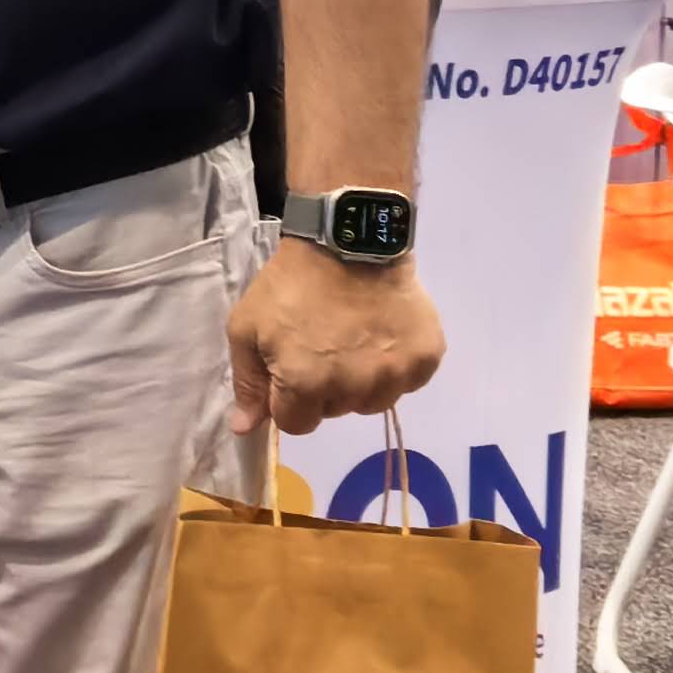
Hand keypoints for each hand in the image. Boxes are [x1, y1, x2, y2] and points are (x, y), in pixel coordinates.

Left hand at [230, 240, 444, 435]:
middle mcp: (354, 388)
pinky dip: (395, 366)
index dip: (289, 400)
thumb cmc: (290, 285)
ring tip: (355, 340)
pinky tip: (382, 336)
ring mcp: (395, 375)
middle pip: (335, 411)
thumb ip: (248, 383)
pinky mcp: (426, 358)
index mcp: (306, 384)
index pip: (297, 425)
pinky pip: (407, 382)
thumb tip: (246, 430)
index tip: (292, 371)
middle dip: (325, 388)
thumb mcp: (247, 328)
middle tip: (323, 345)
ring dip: (362, 382)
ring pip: (373, 402)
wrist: (348, 242)